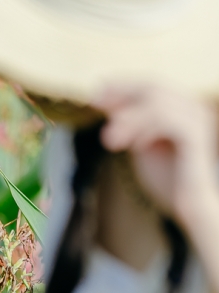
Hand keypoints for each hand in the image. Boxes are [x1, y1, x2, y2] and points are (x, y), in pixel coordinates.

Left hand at [95, 83, 218, 230]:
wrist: (189, 207)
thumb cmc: (166, 179)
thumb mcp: (140, 145)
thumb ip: (128, 124)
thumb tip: (105, 103)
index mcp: (181, 107)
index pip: (149, 86)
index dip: (121, 87)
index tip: (95, 94)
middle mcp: (193, 107)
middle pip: (153, 86)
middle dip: (120, 94)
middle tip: (95, 104)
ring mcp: (197, 118)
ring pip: (157, 101)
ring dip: (128, 119)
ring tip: (110, 140)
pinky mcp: (196, 134)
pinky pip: (165, 120)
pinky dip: (145, 130)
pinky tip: (134, 148)